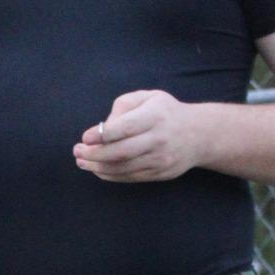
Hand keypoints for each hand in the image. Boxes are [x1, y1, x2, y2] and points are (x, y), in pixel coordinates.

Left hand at [74, 90, 201, 181]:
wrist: (198, 135)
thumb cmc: (165, 112)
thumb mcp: (148, 97)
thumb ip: (123, 106)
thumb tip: (103, 128)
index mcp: (156, 115)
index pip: (125, 127)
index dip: (102, 134)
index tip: (85, 137)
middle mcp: (159, 139)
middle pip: (121, 152)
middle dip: (94, 154)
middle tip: (77, 151)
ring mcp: (160, 159)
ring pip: (123, 168)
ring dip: (97, 167)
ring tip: (81, 161)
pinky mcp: (160, 173)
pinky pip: (129, 177)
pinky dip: (109, 174)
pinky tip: (97, 169)